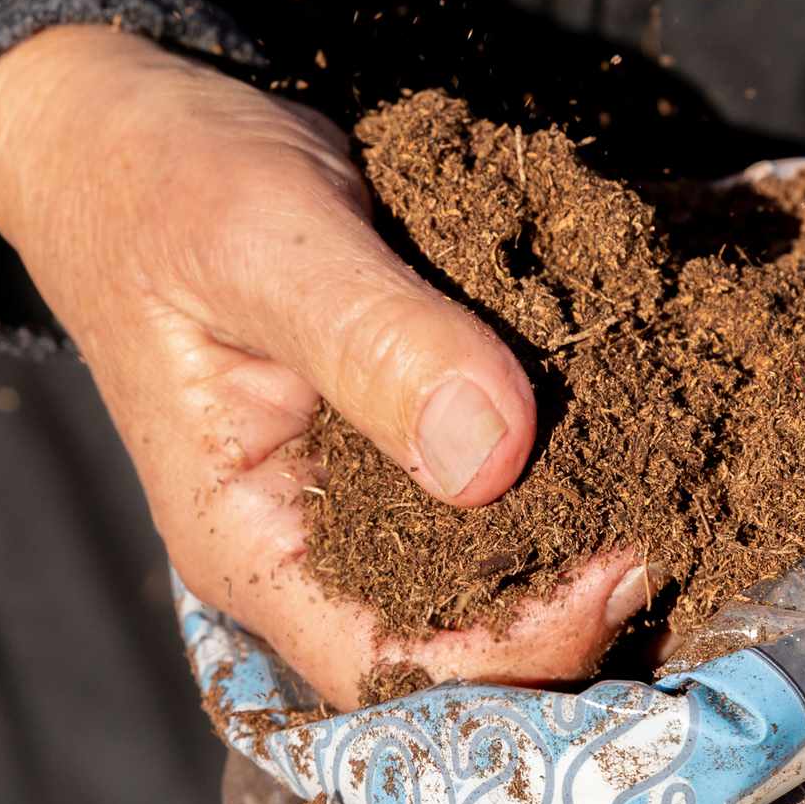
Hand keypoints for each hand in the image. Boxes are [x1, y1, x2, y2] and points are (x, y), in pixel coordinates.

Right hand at [0, 26, 651, 708]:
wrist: (135, 135)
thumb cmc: (165, 184)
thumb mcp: (264, 248)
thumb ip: (372, 345)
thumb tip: (494, 456)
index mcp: (252, 541)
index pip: (395, 668)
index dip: (519, 649)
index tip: (623, 561)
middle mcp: (313, 544)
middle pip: (462, 637)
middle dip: (574, 596)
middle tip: (669, 503)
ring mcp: (361, 494)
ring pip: (490, 563)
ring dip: (582, 528)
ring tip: (666, 461)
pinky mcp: (402, 433)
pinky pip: (496, 475)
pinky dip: (566, 455)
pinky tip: (628, 409)